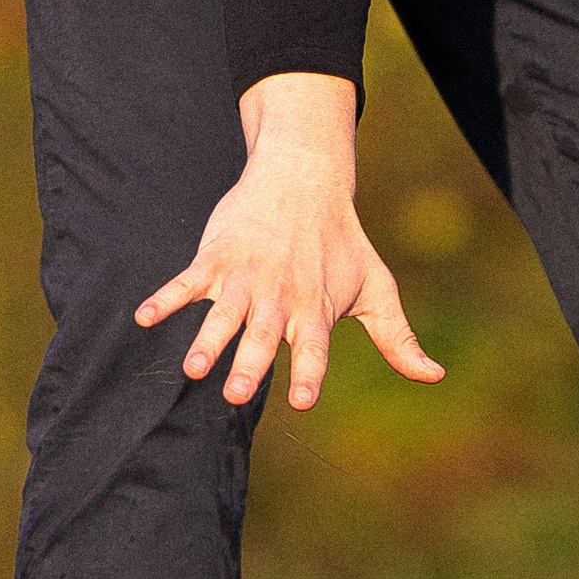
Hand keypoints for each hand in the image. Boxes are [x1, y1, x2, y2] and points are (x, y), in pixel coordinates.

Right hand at [136, 73, 443, 409]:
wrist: (305, 178)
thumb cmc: (344, 244)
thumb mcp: (377, 289)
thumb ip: (399, 339)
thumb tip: (435, 376)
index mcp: (316, 310)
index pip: (314, 348)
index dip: (308, 373)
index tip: (302, 400)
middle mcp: (280, 297)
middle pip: (262, 337)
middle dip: (249, 365)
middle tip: (236, 396)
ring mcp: (245, 277)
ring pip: (223, 314)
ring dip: (206, 340)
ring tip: (191, 369)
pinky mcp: (216, 257)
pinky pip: (186, 282)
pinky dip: (164, 299)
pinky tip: (143, 319)